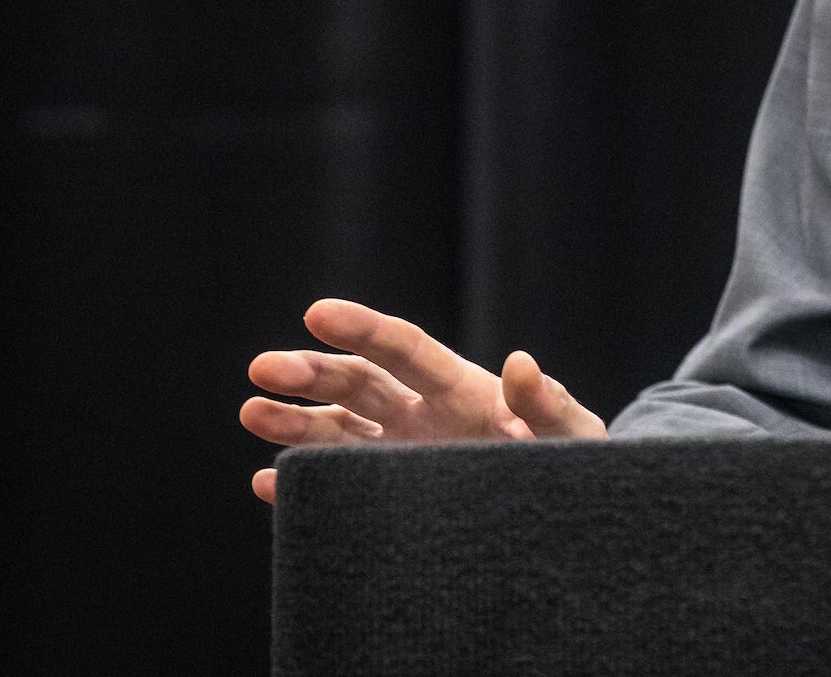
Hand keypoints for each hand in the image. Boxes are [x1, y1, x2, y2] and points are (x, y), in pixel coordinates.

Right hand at [241, 297, 604, 501]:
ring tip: (251, 413)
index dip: (364, 328)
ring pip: (338, 431)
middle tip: (263, 368)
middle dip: (311, 373)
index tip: (318, 313)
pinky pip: (340, 488)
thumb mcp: (575, 437)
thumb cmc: (578, 465)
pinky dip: (304, 485)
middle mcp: (423, 416)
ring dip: (293, 422)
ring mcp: (403, 456)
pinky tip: (269, 483)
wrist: (574, 518)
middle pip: (359, 385)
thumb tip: (520, 363)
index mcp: (464, 389)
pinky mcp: (393, 500)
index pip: (405, 350)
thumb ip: (551, 405)